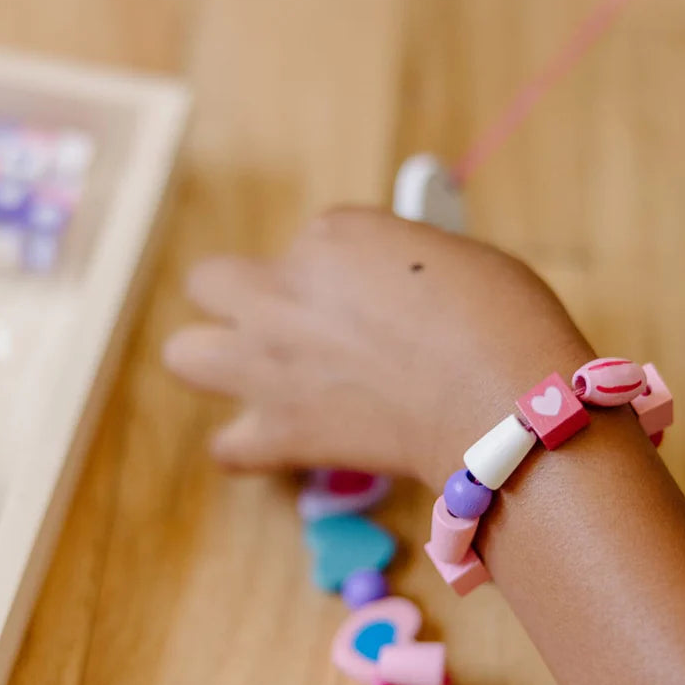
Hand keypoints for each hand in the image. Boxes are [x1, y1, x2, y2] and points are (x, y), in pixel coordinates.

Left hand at [164, 207, 591, 487]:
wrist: (500, 399)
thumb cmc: (499, 318)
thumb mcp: (449, 255)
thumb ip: (399, 264)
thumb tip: (388, 287)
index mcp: (329, 237)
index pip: (313, 243)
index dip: (346, 272)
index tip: (381, 296)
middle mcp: (282, 294)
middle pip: (209, 281)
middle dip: (238, 297)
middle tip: (287, 322)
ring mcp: (269, 364)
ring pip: (185, 354)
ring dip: (217, 361)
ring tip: (261, 376)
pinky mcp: (281, 432)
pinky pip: (227, 447)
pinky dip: (247, 446)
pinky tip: (280, 439)